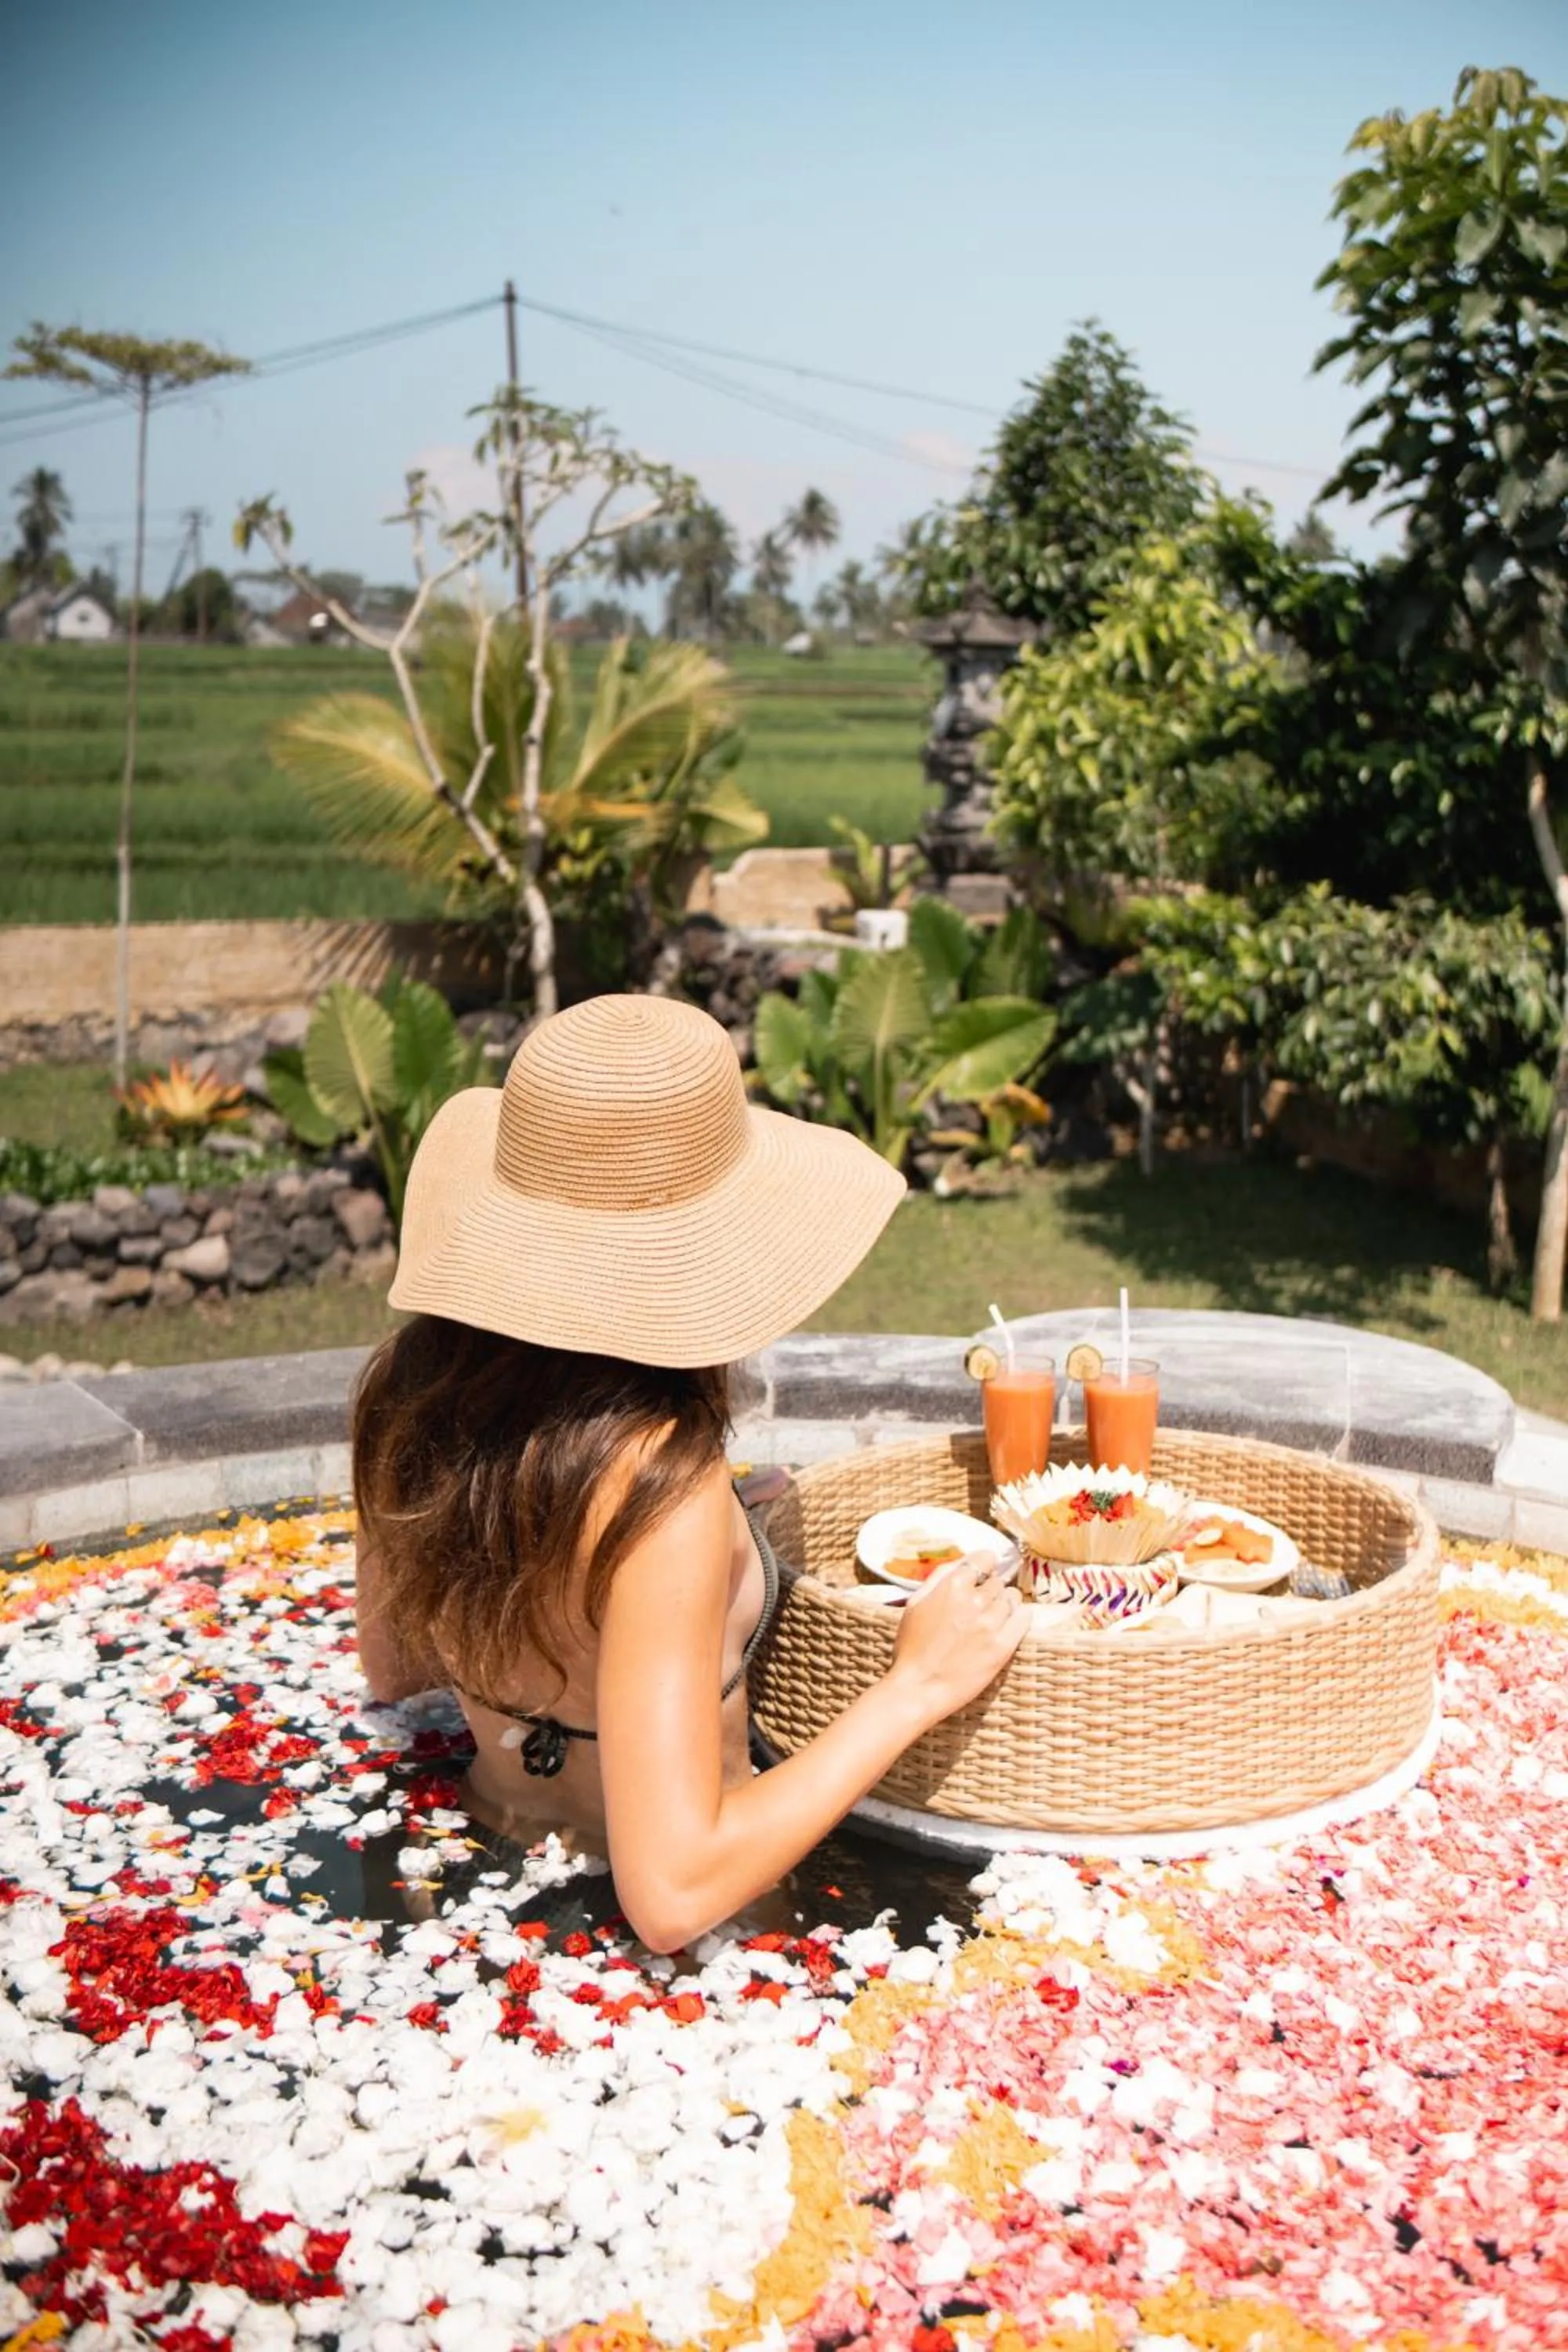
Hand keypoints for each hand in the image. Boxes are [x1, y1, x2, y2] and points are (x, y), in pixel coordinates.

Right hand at [887, 1551, 1026, 1725]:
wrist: (919, 1687)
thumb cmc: (912, 1647)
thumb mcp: (916, 1603)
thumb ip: (939, 1577)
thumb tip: (962, 1562)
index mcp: (952, 1585)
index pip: (985, 1558)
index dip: (983, 1566)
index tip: (982, 1575)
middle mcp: (975, 1599)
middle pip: (998, 1581)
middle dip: (990, 1590)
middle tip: (979, 1607)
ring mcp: (991, 1623)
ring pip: (1012, 1598)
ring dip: (1004, 1605)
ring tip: (991, 1620)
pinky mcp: (1003, 1645)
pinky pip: (1024, 1618)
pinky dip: (1020, 1617)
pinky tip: (1009, 1625)